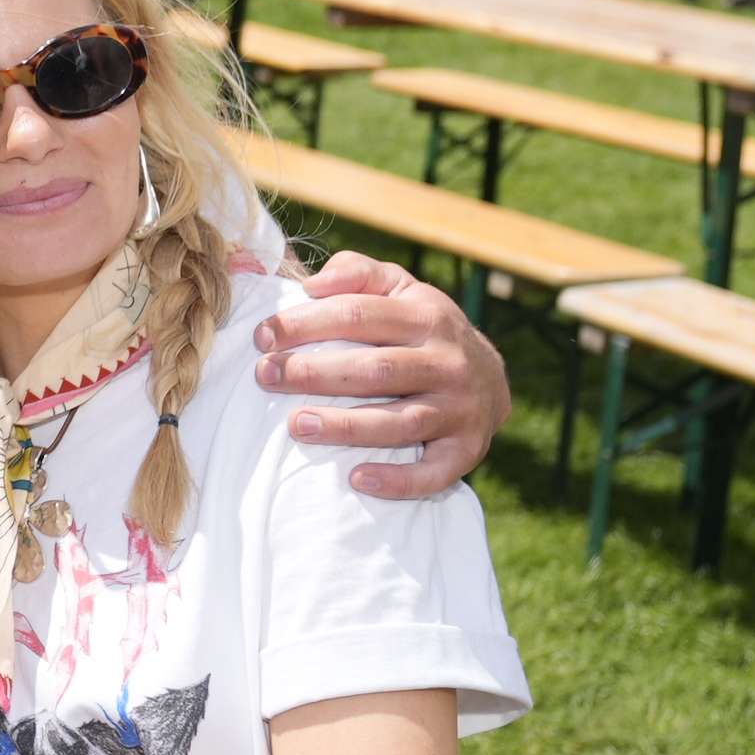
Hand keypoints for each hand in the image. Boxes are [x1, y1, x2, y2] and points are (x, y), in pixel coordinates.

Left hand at [255, 252, 511, 496]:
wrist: (492, 378)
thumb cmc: (425, 330)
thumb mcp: (401, 288)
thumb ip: (358, 273)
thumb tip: (314, 283)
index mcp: (427, 316)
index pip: (358, 315)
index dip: (306, 323)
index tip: (263, 337)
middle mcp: (448, 362)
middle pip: (375, 369)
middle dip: (314, 373)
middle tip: (266, 377)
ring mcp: (460, 408)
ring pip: (399, 421)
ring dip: (346, 427)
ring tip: (297, 426)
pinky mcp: (468, 449)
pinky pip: (434, 472)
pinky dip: (398, 480)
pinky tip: (356, 479)